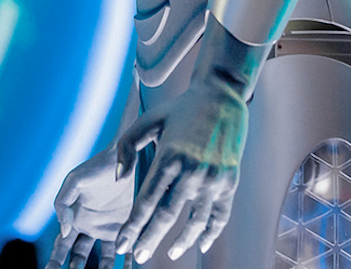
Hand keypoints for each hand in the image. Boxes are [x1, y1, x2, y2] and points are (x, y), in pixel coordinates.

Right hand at [45, 145, 135, 268]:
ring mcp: (108, 230)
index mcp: (74, 218)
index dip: (55, 261)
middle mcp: (89, 228)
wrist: (123, 159)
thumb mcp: (74, 181)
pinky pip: (126, 251)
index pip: (62, 246)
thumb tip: (63, 230)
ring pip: (104, 260)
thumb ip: (63, 203)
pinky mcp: (126, 228)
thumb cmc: (95, 167)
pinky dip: (128, 263)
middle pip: (80, 258)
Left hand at [113, 77, 247, 262]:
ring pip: (195, 221)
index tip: (122, 243)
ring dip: (181, 241)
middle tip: (138, 257)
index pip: (147, 201)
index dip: (133, 226)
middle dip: (150, 239)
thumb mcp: (147, 120)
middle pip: (167, 216)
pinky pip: (220, 215)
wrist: (221, 97)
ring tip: (170, 252)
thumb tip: (120, 179)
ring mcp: (213, 178)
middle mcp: (191, 171)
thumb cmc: (179, 109)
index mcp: (168, 157)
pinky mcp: (230, 181)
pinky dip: (211, 232)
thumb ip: (127, 147)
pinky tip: (201, 243)